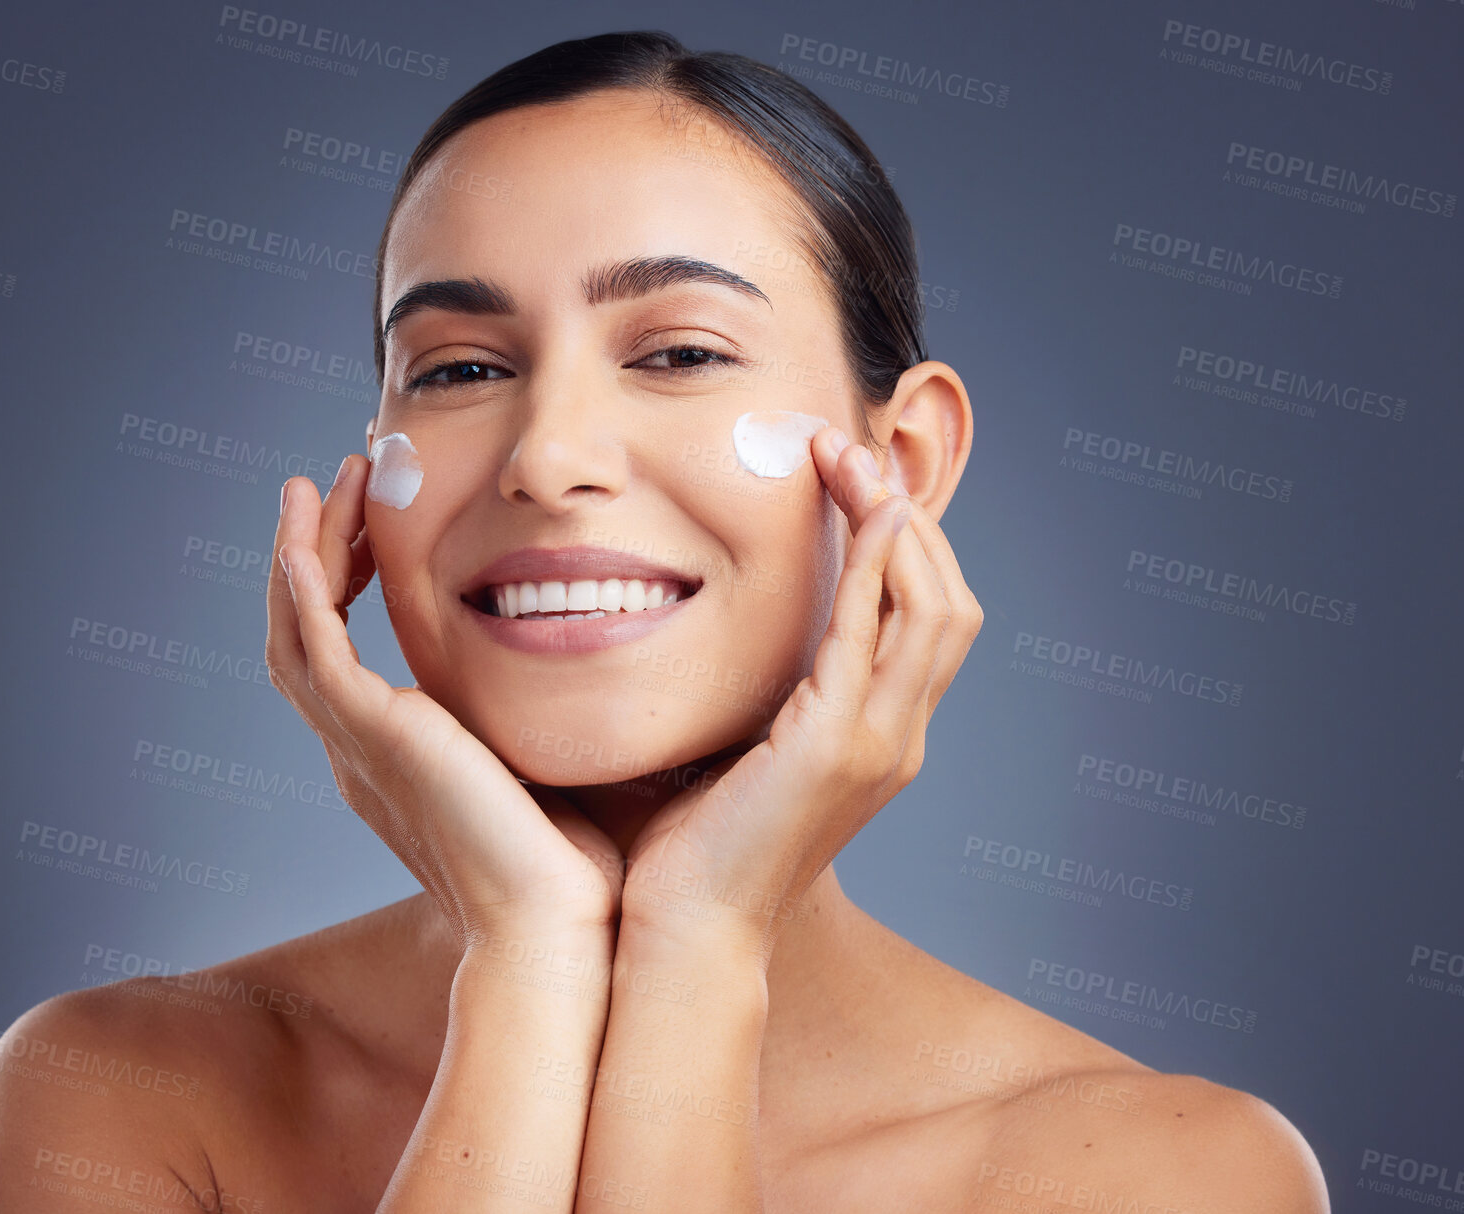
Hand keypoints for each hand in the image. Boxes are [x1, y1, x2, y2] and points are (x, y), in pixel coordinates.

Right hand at [266, 455, 623, 944]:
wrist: (557, 928)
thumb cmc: (571, 868)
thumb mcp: (544, 766)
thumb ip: (537, 715)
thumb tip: (592, 661)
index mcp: (396, 762)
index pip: (343, 659)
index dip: (344, 587)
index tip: (371, 527)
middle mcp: (361, 753)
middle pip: (303, 637)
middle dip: (316, 556)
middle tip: (336, 485)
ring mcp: (358, 746)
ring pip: (295, 632)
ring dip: (302, 553)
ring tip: (320, 484)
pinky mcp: (372, 736)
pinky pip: (313, 645)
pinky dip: (302, 584)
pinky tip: (311, 529)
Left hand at [619, 425, 983, 956]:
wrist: (686, 929)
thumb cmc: (694, 846)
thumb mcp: (739, 747)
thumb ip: (756, 687)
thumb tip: (713, 620)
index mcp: (877, 738)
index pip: (923, 622)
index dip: (904, 546)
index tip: (852, 480)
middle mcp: (896, 738)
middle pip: (949, 603)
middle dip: (909, 518)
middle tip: (852, 450)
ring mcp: (879, 744)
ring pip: (934, 609)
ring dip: (896, 523)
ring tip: (848, 460)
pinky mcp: (836, 746)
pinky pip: (873, 634)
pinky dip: (875, 565)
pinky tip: (858, 511)